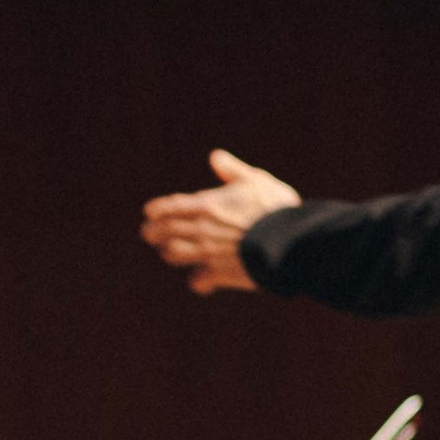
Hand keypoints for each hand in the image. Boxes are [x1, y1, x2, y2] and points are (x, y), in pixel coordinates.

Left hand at [140, 149, 300, 297]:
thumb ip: (232, 170)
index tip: (150, 212)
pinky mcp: (220, 274)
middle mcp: (201, 230)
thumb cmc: (275, 208)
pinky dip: (197, 282)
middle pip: (163, 232)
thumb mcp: (256, 180)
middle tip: (150, 233)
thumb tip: (215, 157)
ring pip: (174, 255)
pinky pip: (198, 281)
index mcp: (206, 205)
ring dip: (169, 253)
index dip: (155, 210)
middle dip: (153, 232)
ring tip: (169, 252)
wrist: (290, 243)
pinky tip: (201, 280)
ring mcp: (208, 253)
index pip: (167, 207)